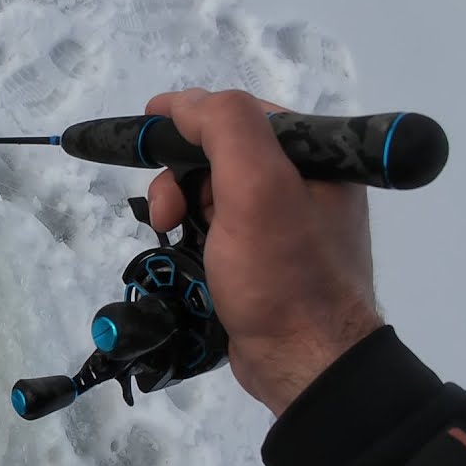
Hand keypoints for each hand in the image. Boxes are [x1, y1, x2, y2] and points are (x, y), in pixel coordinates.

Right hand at [145, 89, 382, 415]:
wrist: (303, 363)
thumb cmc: (282, 276)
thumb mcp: (257, 189)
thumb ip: (226, 129)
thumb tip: (184, 102)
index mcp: (318, 156)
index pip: (242, 114)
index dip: (190, 118)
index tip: (146, 130)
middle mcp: (305, 182)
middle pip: (221, 152)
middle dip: (181, 173)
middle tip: (166, 211)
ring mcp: (283, 223)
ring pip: (212, 190)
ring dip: (181, 205)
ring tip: (172, 234)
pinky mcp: (262, 258)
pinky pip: (215, 226)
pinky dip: (191, 232)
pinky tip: (185, 251)